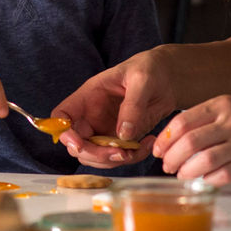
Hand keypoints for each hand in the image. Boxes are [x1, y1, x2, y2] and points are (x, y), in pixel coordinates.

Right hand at [53, 50, 173, 167]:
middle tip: (121, 154)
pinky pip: (119, 157)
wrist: (168, 79)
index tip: (78, 144)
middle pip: (77, 144)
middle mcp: (92, 116)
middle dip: (95, 155)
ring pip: (96, 157)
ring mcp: (106, 130)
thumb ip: (132, 104)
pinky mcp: (122, 140)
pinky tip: (148, 144)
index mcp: (89, 96)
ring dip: (114, 161)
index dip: (63, 132)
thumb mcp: (142, 79)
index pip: (62, 116)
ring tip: (139, 149)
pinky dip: (132, 158)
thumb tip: (123, 135)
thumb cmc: (149, 70)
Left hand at [153, 95, 230, 184]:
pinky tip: (205, 181)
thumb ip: (208, 119)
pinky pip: (226, 175)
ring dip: (187, 171)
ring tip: (182, 175)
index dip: (166, 139)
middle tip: (167, 166)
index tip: (159, 149)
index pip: (183, 121)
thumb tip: (175, 138)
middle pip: (190, 141)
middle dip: (172, 157)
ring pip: (205, 159)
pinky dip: (209, 180)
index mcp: (223, 105)